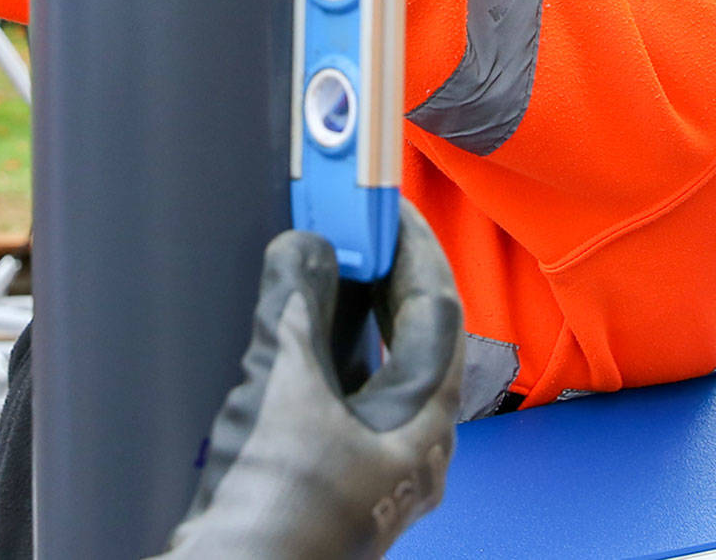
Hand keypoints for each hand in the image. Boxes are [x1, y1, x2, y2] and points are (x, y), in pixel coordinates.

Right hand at [152, 208, 464, 558]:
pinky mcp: (324, 468)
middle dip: (381, 274)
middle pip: (409, 336)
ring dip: (346, 306)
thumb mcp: (285, 390)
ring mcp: (366, 459)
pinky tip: (288, 320)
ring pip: (370, 362)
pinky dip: (317, 342)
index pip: (437, 312)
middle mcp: (405, 444)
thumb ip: (296, 308)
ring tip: (320, 254)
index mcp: (422, 428)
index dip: (414, 249)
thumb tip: (306, 248)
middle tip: (353, 220)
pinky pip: (335, 386)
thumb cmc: (278, 512)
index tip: (389, 203)